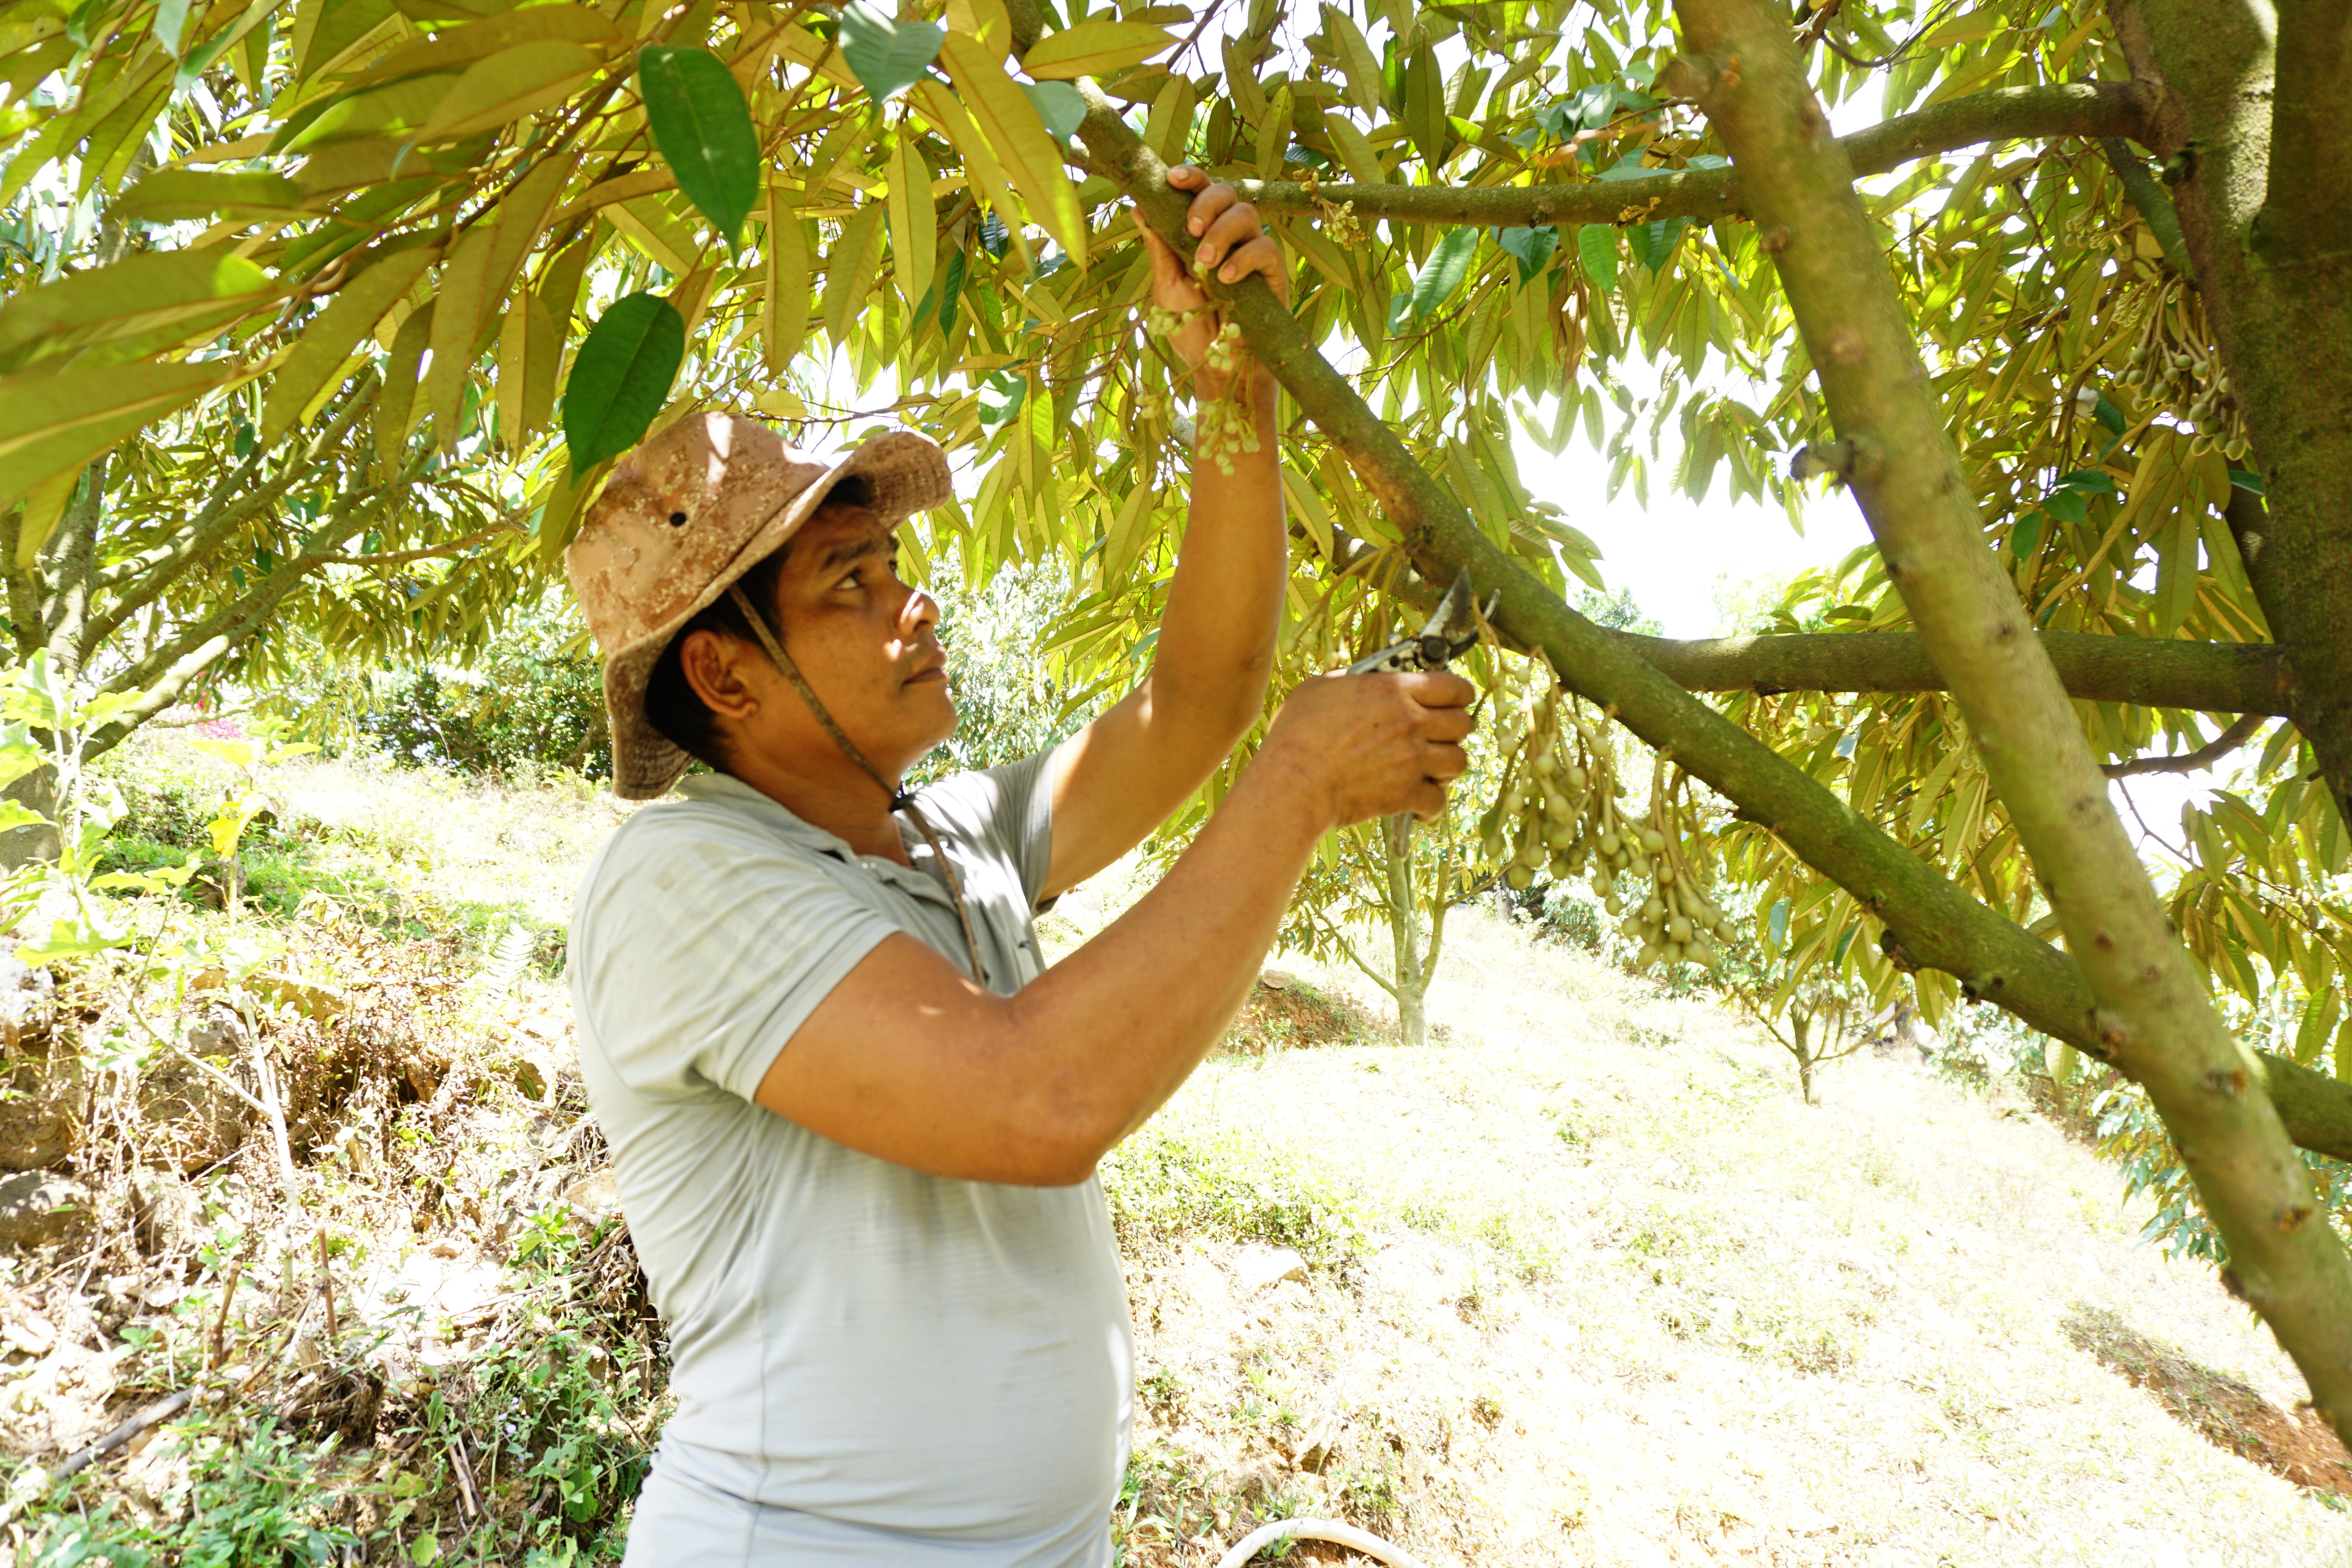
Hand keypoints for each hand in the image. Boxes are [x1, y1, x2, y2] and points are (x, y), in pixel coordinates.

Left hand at [1133, 165, 1288, 383]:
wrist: (1219, 370)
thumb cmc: (1191, 330)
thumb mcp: (1166, 289)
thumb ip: (1159, 249)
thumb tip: (1140, 209)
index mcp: (1200, 233)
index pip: (1199, 192)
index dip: (1190, 177)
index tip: (1171, 178)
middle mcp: (1228, 235)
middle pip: (1226, 191)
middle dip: (1206, 203)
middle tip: (1192, 230)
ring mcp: (1251, 251)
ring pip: (1246, 213)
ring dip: (1222, 232)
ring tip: (1205, 264)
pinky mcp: (1273, 272)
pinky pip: (1265, 246)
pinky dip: (1244, 258)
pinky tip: (1227, 279)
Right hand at [1256, 668, 1476, 827]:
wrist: (1293, 784)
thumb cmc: (1296, 735)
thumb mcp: (1316, 690)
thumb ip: (1343, 681)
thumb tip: (1350, 680)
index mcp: (1393, 690)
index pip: (1452, 686)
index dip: (1459, 693)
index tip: (1456, 700)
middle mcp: (1410, 721)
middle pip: (1463, 723)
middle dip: (1454, 730)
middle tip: (1439, 736)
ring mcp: (1412, 759)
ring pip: (1459, 761)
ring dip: (1447, 766)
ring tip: (1431, 770)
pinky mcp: (1406, 794)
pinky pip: (1438, 800)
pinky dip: (1431, 806)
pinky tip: (1417, 805)